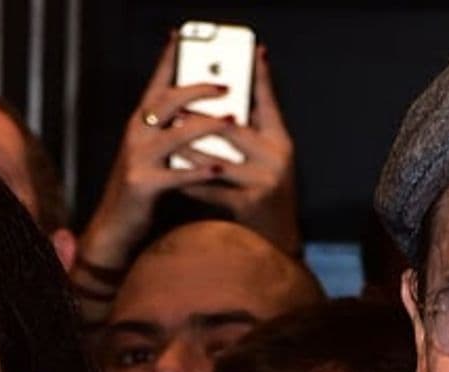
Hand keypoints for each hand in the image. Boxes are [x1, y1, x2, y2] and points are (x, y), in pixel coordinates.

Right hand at [77, 35, 298, 275]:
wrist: (115, 224)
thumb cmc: (141, 186)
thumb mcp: (152, 152)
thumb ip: (171, 131)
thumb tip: (202, 111)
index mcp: (139, 123)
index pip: (155, 83)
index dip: (168, 59)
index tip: (182, 36)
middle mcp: (135, 135)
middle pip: (167, 102)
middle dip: (199, 90)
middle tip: (228, 85)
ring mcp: (137, 159)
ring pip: (176, 135)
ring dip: (207, 126)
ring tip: (234, 121)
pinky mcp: (142, 184)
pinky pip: (176, 174)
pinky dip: (199, 171)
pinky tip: (219, 168)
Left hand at [176, 48, 298, 252]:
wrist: (278, 241)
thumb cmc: (266, 195)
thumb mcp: (267, 160)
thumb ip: (252, 131)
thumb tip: (225, 103)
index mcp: (281, 141)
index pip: (267, 101)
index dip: (256, 76)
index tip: (248, 52)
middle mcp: (277, 157)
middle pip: (232, 128)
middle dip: (200, 117)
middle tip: (175, 106)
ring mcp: (264, 180)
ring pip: (217, 157)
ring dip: (188, 147)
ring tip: (167, 137)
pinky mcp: (249, 203)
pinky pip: (210, 187)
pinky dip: (190, 179)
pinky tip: (173, 173)